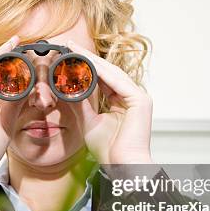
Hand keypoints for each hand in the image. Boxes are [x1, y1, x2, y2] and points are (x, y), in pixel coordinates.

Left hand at [66, 39, 153, 164]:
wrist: (122, 166)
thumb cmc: (109, 150)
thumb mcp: (90, 122)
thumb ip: (82, 105)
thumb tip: (68, 90)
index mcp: (123, 101)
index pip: (103, 78)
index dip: (86, 66)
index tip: (69, 55)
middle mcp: (133, 96)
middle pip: (108, 72)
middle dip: (88, 57)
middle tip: (70, 44)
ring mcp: (139, 97)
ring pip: (112, 73)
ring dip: (93, 61)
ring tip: (75, 49)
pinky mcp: (140, 101)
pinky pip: (118, 82)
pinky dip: (102, 73)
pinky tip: (87, 64)